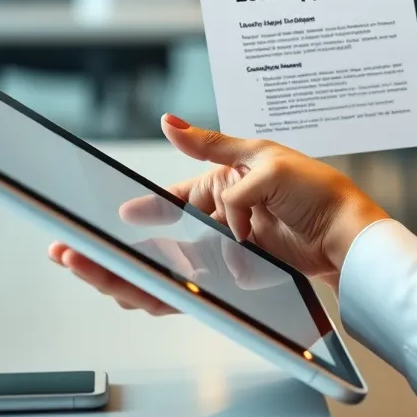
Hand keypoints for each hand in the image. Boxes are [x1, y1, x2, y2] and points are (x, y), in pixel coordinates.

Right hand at [48, 114, 388, 314]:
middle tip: (70, 254)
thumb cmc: (313, 189)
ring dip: (124, 275)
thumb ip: (209, 149)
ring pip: (163, 270)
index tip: (93, 219)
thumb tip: (169, 121)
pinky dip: (159, 295)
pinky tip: (130, 294)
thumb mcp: (260, 158)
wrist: (346, 234)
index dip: (128, 214)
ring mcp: (222, 255)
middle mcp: (214, 223)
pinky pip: (189, 291)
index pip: (162, 204)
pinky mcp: (233, 281)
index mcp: (217, 188)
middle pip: (152, 242)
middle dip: (110, 250)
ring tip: (90, 274)